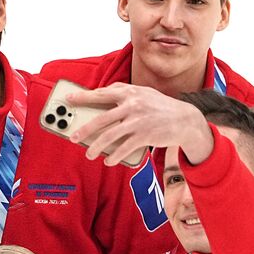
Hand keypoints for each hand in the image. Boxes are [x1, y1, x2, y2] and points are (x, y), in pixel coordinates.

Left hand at [65, 83, 213, 166]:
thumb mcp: (144, 93)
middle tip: (73, 137)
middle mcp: (133, 105)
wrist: (185, 120)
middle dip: (84, 130)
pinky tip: (108, 161)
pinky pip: (124, 148)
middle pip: (101, 118)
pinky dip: (114, 156)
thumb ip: (124, 92)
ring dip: (96, 147)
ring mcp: (139, 121)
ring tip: (89, 154)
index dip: (83, 97)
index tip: (68, 99)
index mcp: (130, 93)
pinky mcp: (145, 135)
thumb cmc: (160, 107)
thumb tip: (101, 93)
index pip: (102, 94)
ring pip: (110, 136)